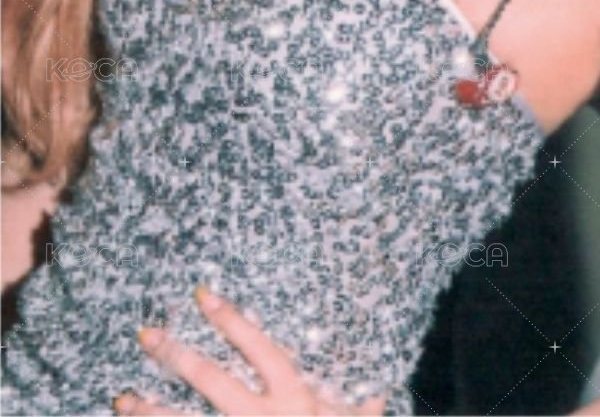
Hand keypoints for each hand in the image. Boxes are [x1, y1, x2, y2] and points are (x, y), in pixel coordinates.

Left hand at [112, 285, 386, 415]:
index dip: (229, 319)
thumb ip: (361, 414)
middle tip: (145, 334)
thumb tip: (378, 398)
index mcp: (294, 398)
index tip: (200, 294)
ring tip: (121, 399)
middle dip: (174, 354)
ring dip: (149, 412)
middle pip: (210, 380)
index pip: (257, 347)